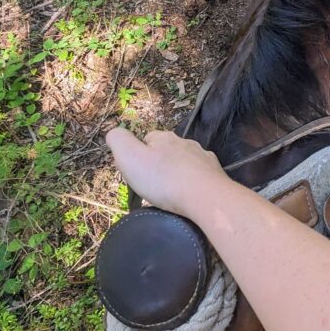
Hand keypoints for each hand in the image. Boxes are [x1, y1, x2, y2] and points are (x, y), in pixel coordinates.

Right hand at [105, 127, 231, 216]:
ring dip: (175, 174)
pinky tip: (188, 195)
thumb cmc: (163, 179)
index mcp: (164, 137)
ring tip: (170, 193)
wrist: (205, 197)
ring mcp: (203, 157)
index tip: (135, 173)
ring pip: (184, 163)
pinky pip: (199, 176)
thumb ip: (118, 140)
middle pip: (166, 151)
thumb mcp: (129, 157)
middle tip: (152, 186)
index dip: (137, 155)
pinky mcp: (215, 174)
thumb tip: (114, 133)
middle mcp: (185, 143)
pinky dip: (192, 183)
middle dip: (158, 166)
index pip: (146, 139)